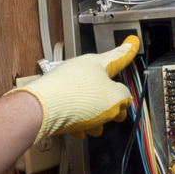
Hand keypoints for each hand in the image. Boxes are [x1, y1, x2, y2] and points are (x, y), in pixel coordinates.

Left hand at [7, 36, 138, 144]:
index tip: (132, 42)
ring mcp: (65, 84)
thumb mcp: (115, 99)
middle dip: (110, 104)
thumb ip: (124, 97)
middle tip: (116, 115)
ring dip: (94, 117)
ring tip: (94, 129)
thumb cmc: (76, 99)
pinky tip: (78, 131)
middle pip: (102, 87)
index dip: (129, 50)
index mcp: (96, 63)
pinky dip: (77, 122)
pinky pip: (71, 110)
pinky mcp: (53, 98)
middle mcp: (79, 70)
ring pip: (86, 102)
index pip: (118, 56)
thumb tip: (122, 99)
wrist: (42, 112)